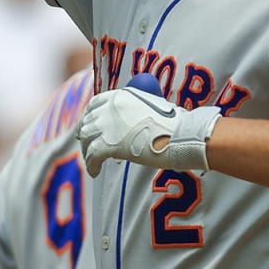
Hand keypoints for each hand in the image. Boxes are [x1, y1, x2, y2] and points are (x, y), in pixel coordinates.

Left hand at [75, 86, 218, 176]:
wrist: (182, 135)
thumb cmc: (175, 124)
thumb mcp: (153, 107)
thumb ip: (136, 110)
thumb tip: (129, 122)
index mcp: (121, 96)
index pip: (95, 103)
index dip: (90, 116)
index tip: (90, 126)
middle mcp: (111, 107)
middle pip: (88, 121)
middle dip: (86, 135)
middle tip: (89, 146)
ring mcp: (108, 125)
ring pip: (86, 138)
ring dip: (87, 151)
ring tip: (93, 161)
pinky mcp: (110, 144)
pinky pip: (92, 156)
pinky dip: (91, 165)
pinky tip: (95, 172)